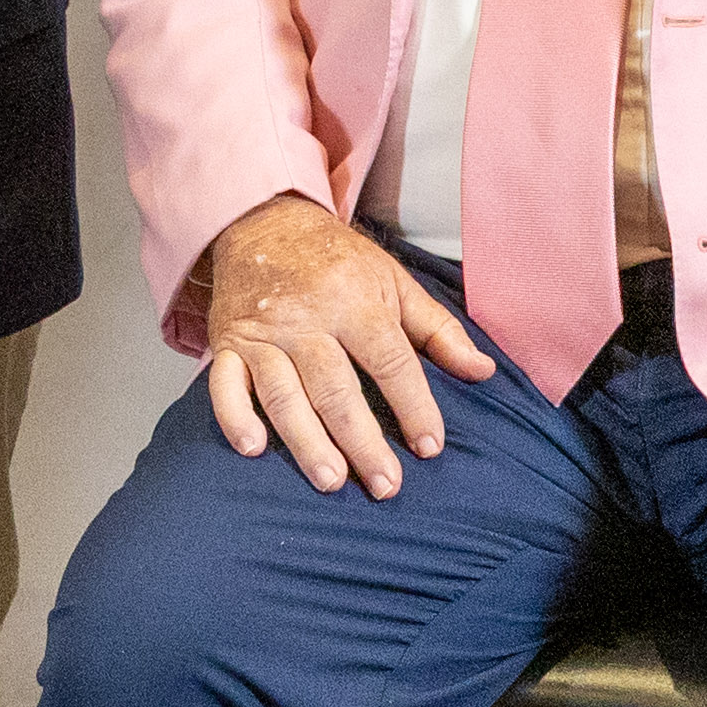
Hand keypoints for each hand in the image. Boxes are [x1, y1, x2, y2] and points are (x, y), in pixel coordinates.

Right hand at [201, 194, 493, 496]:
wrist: (261, 220)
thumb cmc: (335, 259)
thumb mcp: (393, 280)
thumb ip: (438, 330)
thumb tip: (483, 371)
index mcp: (353, 299)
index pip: (389, 360)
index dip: (414, 405)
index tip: (430, 446)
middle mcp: (305, 317)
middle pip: (335, 387)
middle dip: (362, 440)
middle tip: (385, 485)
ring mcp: (262, 333)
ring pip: (283, 393)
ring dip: (306, 440)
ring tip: (332, 480)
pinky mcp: (227, 343)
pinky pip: (223, 384)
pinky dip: (234, 417)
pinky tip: (254, 449)